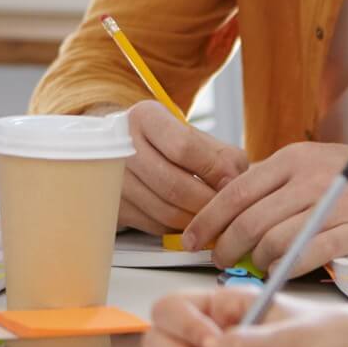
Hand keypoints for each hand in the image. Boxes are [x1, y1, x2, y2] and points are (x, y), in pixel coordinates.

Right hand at [116, 100, 248, 233]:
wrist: (125, 149)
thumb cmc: (167, 142)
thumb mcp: (195, 136)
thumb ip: (222, 155)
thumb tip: (235, 183)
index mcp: (145, 118)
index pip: (183, 147)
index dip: (214, 170)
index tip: (232, 182)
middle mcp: (121, 146)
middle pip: (174, 186)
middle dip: (208, 202)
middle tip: (226, 208)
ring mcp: (113, 179)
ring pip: (165, 212)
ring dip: (196, 220)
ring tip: (211, 214)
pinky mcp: (115, 206)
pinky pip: (155, 226)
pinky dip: (179, 228)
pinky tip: (189, 219)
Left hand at [182, 136, 347, 275]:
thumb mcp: (313, 162)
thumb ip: (277, 183)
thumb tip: (232, 209)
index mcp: (292, 159)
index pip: (235, 191)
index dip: (208, 219)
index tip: (192, 238)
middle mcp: (308, 179)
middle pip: (249, 219)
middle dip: (225, 246)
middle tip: (217, 261)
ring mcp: (333, 205)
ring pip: (274, 240)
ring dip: (254, 262)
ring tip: (249, 270)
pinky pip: (308, 255)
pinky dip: (286, 270)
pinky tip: (277, 276)